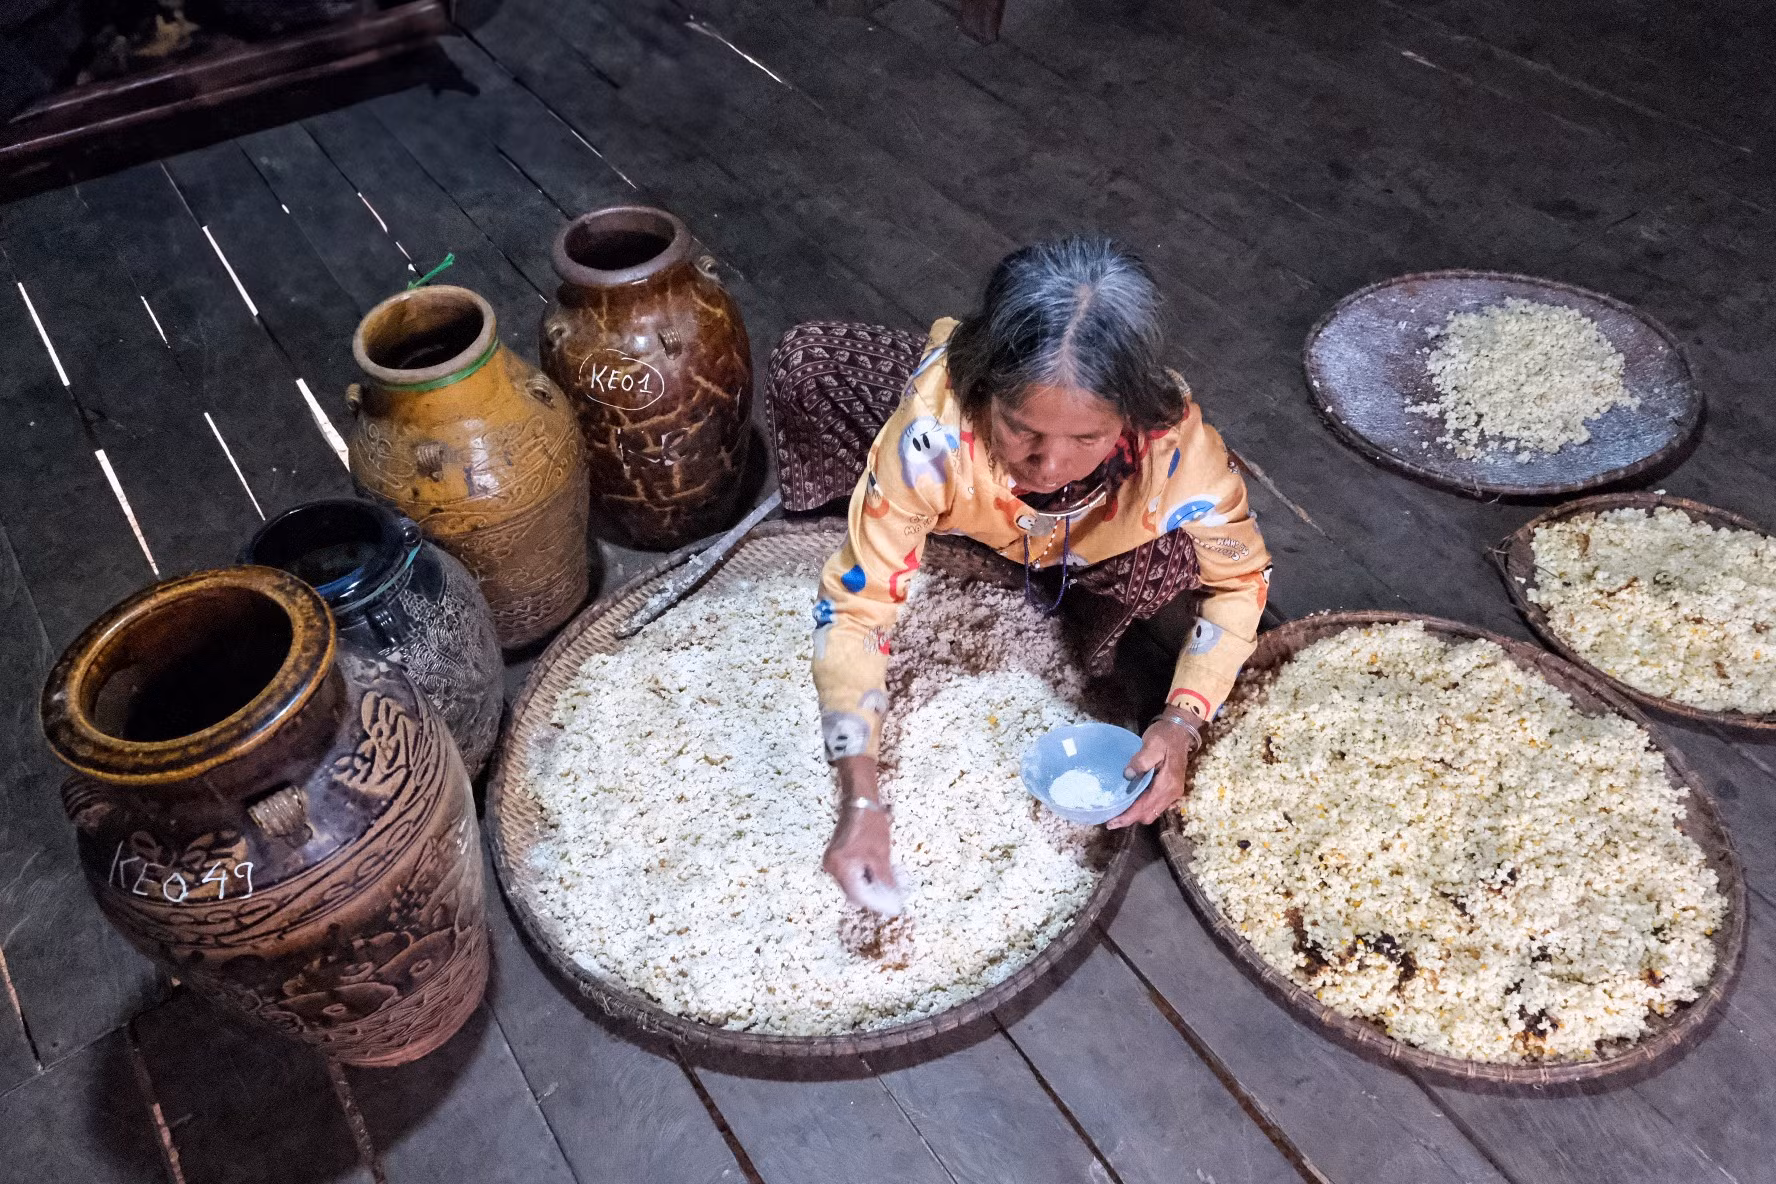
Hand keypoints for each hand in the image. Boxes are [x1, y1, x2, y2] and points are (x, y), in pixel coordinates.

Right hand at [823, 757, 902, 914]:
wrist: (860, 800)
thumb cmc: (871, 824)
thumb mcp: (881, 855)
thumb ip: (885, 880)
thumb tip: (893, 901)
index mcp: (841, 867)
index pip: (859, 896)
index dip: (877, 903)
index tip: (894, 906)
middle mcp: (832, 868)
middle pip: (855, 893)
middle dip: (875, 896)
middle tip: (895, 896)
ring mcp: (833, 863)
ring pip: (854, 885)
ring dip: (871, 887)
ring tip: (891, 885)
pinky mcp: (837, 858)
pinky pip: (851, 875)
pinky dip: (866, 877)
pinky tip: (880, 875)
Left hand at [1107, 711, 1201, 829]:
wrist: (1180, 730)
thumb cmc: (1165, 736)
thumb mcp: (1152, 744)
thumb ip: (1140, 761)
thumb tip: (1128, 776)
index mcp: (1167, 784)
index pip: (1145, 808)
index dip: (1128, 817)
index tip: (1111, 823)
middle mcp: (1172, 792)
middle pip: (1149, 815)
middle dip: (1130, 818)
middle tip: (1111, 816)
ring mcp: (1173, 792)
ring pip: (1153, 812)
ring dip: (1136, 814)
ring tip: (1118, 811)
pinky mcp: (1171, 789)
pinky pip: (1156, 805)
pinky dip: (1143, 807)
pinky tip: (1131, 802)